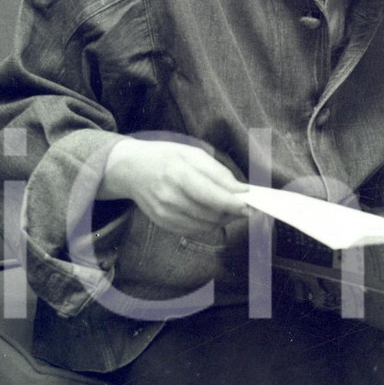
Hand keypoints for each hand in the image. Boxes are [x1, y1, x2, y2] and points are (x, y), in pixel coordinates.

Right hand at [99, 137, 248, 237]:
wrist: (130, 170)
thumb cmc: (166, 157)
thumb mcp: (192, 154)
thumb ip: (218, 173)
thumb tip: (241, 191)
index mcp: (177, 173)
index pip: (211, 195)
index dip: (234, 204)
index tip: (252, 205)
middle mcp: (169, 197)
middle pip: (211, 213)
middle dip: (233, 211)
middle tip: (247, 205)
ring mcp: (165, 213)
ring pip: (206, 225)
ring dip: (224, 219)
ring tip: (229, 207)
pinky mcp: (164, 224)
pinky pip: (196, 230)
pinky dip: (209, 224)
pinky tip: (212, 212)